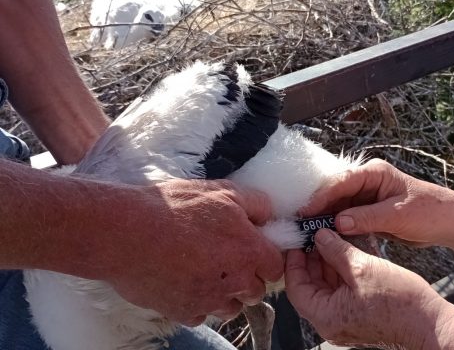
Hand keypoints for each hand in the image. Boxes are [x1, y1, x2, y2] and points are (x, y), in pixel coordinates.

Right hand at [94, 179, 283, 325]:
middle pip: (256, 291)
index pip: (276, 268)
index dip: (265, 257)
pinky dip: (197, 301)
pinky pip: (202, 314)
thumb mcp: (221, 191)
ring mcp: (209, 301)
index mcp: (249, 252)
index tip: (251, 248)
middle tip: (226, 257)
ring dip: (224, 293)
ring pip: (230, 307)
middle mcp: (234, 282)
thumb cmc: (173, 209)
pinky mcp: (184, 312)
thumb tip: (268, 213)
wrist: (126, 232)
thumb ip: (255, 203)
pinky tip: (184, 279)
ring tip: (204, 269)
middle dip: (247, 277)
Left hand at [285, 229, 448, 347]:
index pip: (296, 287)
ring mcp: (345, 320)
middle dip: (312, 259)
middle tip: (315, 234)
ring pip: (326, 287)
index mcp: (325, 316)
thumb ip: (335, 250)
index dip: (295, 261)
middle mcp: (331, 322)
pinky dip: (342, 271)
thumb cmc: (400, 302)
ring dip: (328, 263)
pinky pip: (342, 291)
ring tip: (331, 238)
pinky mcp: (358, 315)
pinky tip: (346, 251)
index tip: (298, 240)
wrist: (431, 323)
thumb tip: (319, 236)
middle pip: (310, 286)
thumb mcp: (362, 267)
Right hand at [301, 159, 453, 245]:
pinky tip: (325, 237)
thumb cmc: (429, 212)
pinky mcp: (368, 211)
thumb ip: (367, 218)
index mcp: (374, 173)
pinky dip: (337, 226)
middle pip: (335, 193)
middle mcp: (367, 181)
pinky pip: (347, 217)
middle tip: (300, 224)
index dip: (321, 197)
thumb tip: (337, 222)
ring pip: (338, 206)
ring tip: (308, 232)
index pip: (341, 182)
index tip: (305, 212)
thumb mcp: (398, 215)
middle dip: (318, 208)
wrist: (449, 222)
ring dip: (325, 218)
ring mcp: (366, 196)